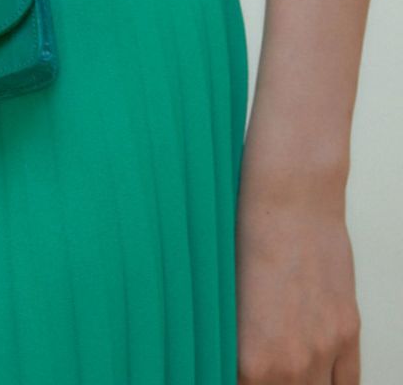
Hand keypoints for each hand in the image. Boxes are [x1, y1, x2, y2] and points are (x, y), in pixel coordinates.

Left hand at [236, 172, 360, 383]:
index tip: (231, 370)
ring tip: (277, 368)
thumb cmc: (243, 238)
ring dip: (295, 384)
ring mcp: (324, 349)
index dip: (235, 379)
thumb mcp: (219, 298)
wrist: (289, 200)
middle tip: (250, 369)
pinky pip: (346, 384)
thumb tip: (225, 361)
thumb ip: (228, 343)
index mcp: (251, 359)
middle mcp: (291, 362)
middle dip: (262, 383)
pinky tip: (310, 378)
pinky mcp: (347, 331)